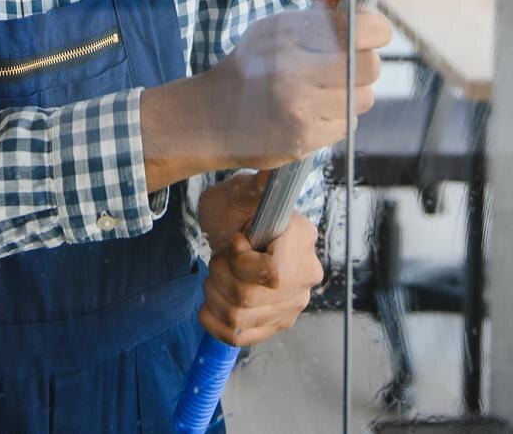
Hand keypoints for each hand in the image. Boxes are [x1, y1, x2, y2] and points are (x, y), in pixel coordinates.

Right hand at [140, 0, 392, 186]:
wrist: (209, 118)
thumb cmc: (247, 70)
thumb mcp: (272, 30)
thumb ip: (315, 14)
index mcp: (287, 35)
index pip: (360, 29)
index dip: (376, 31)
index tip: (374, 34)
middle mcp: (294, 70)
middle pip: (369, 66)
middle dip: (364, 65)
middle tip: (346, 66)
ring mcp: (300, 108)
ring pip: (363, 98)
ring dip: (350, 95)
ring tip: (322, 93)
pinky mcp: (305, 138)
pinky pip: (348, 125)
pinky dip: (336, 119)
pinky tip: (311, 113)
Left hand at [195, 171, 323, 347]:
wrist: (235, 225)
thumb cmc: (236, 206)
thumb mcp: (241, 191)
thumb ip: (255, 188)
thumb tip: (268, 175)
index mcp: (302, 239)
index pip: (272, 273)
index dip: (241, 262)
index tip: (235, 242)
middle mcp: (305, 275)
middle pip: (249, 299)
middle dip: (219, 276)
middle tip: (219, 258)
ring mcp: (292, 302)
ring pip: (239, 319)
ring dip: (214, 296)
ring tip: (215, 275)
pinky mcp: (276, 321)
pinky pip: (240, 337)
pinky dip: (215, 324)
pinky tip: (208, 306)